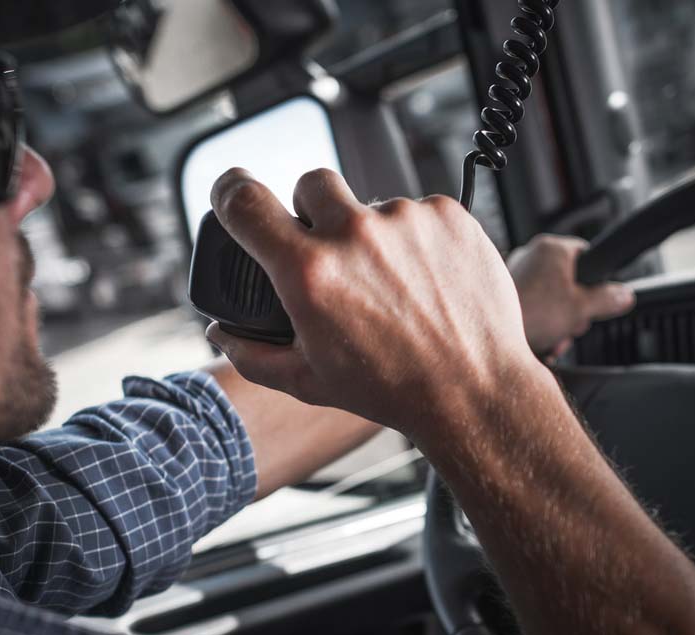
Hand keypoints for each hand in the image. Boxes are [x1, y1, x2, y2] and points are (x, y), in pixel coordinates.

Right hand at [204, 168, 542, 435]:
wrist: (474, 391)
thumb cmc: (391, 390)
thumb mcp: (308, 380)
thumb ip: (252, 353)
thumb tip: (221, 331)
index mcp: (309, 273)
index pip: (244, 201)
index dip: (228, 190)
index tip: (232, 193)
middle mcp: (354, 235)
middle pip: (310, 182)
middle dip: (312, 210)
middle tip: (330, 251)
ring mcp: (405, 219)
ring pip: (371, 204)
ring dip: (373, 234)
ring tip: (394, 286)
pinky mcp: (447, 215)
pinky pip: (417, 212)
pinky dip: (417, 239)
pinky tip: (425, 280)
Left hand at [508, 234, 634, 357]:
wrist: (489, 338)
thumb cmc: (531, 315)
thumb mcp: (581, 308)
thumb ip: (608, 299)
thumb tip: (624, 295)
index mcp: (552, 249)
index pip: (587, 253)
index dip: (597, 278)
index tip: (599, 296)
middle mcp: (531, 255)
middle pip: (570, 280)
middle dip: (576, 309)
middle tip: (573, 324)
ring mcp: (515, 274)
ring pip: (552, 297)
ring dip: (560, 321)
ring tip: (555, 337)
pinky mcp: (505, 295)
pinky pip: (534, 306)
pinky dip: (541, 324)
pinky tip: (542, 340)